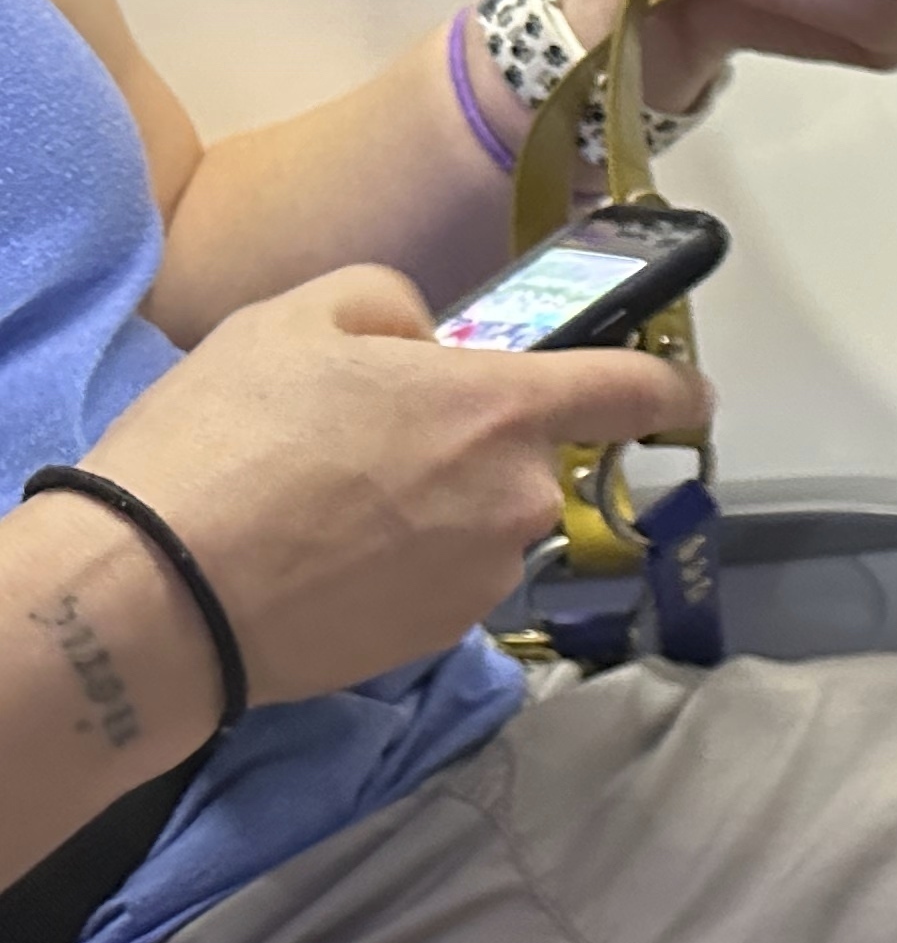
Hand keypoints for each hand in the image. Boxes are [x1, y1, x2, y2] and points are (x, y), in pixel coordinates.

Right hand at [73, 266, 711, 715]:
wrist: (162, 590)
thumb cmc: (227, 436)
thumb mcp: (295, 317)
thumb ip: (390, 306)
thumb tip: (429, 342)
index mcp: (501, 407)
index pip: (630, 391)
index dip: (670, 387)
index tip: (689, 394)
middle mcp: (520, 495)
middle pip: (522, 459)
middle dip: (463, 446)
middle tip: (357, 442)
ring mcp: (488, 573)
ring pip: (478, 520)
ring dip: (427, 508)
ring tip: (318, 503)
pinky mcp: (445, 636)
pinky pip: (441, 578)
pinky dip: (398, 564)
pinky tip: (320, 556)